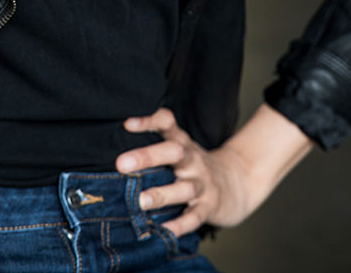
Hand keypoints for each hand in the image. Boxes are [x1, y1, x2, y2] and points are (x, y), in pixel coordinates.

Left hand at [115, 104, 312, 236]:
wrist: (237, 183)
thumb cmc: (196, 166)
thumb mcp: (181, 149)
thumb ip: (155, 145)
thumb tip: (113, 146)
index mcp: (183, 142)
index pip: (167, 123)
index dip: (148, 120)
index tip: (126, 123)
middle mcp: (193, 160)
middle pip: (174, 152)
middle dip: (147, 157)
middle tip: (122, 164)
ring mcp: (203, 183)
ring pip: (184, 188)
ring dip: (162, 194)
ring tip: (141, 201)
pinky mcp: (210, 207)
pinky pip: (195, 216)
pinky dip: (180, 225)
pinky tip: (164, 230)